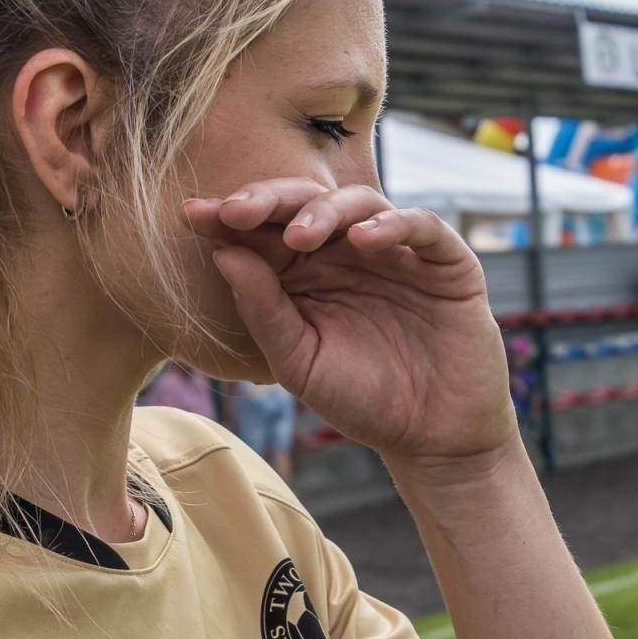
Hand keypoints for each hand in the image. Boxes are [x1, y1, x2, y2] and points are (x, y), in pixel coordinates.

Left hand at [182, 178, 514, 464]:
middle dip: (269, 200)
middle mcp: (346, 251)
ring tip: (300, 237)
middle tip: (236, 210)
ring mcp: (396, 251)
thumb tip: (222, 253)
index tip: (192, 215)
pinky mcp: (445, 262)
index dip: (229, 217)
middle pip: (306, 203)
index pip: (263, 230)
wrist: (431, 438)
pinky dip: (393, 224)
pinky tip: (363, 240)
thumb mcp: (298, 360)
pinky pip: (421, 226)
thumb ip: (263, 310)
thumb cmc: (361, 398)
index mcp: (305, 271)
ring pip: (360, 203)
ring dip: (325, 211)